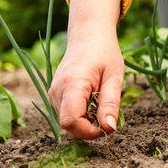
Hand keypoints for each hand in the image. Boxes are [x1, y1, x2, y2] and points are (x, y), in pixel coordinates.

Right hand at [49, 0, 123, 138]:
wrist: (88, 35)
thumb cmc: (104, 53)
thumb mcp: (114, 77)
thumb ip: (111, 104)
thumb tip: (109, 129)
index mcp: (71, 85)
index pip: (71, 122)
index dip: (89, 132)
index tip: (108, 126)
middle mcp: (56, 91)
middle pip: (69, 127)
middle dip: (90, 129)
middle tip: (109, 115)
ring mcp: (53, 94)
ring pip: (68, 123)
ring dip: (87, 122)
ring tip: (101, 101)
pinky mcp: (54, 96)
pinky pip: (67, 115)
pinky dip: (82, 115)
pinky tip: (93, 100)